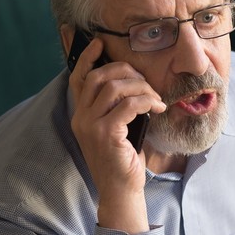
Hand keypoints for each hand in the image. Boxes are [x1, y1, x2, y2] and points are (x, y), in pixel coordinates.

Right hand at [68, 37, 165, 231]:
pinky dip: (146, 101)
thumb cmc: (123, 160)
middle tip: (146, 83)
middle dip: (126, 72)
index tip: (101, 43)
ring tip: (155, 99)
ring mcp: (91, 127)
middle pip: (98, 78)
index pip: (78, 79)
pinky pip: (128, 105)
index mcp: (80, 116)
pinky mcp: (106, 135)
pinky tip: (156, 108)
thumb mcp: (117, 129)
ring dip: (141, 88)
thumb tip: (133, 83)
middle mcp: (81, 119)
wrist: (121, 191)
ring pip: (114, 88)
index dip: (87, 58)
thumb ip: (116, 108)